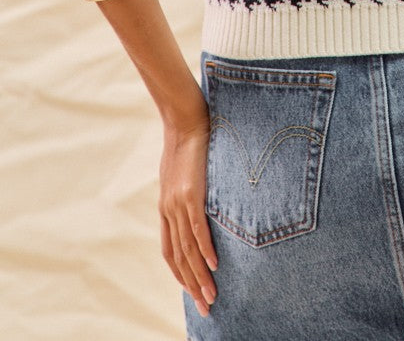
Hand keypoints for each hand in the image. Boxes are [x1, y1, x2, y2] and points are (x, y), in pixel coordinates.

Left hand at [159, 98, 218, 318]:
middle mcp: (169, 210)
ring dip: (200, 276)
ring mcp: (178, 203)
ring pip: (188, 250)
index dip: (181, 274)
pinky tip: (214, 265)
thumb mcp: (183, 172)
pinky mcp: (190, 193)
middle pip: (179, 258)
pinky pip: (197, 228)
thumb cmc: (188, 141)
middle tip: (206, 307)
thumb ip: (187, 191)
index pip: (171, 252)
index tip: (194, 291)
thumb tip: (199, 199)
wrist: (184, 119)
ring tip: (212, 296)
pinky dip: (205, 249)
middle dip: (192, 286)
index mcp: (166, 208)